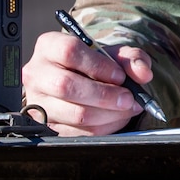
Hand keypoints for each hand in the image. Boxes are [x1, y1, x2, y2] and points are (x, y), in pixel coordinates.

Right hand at [21, 30, 154, 135]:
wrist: (84, 82)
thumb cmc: (97, 65)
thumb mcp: (116, 54)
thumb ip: (133, 59)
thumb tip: (143, 73)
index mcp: (50, 46)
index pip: (69, 52)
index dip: (98, 66)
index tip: (119, 76)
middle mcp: (36, 73)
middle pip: (67, 86)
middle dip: (105, 95)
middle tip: (128, 98)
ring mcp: (37, 102)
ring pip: (74, 113)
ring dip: (109, 114)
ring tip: (126, 108)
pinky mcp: (45, 126)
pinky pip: (77, 132)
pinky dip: (104, 127)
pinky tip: (115, 118)